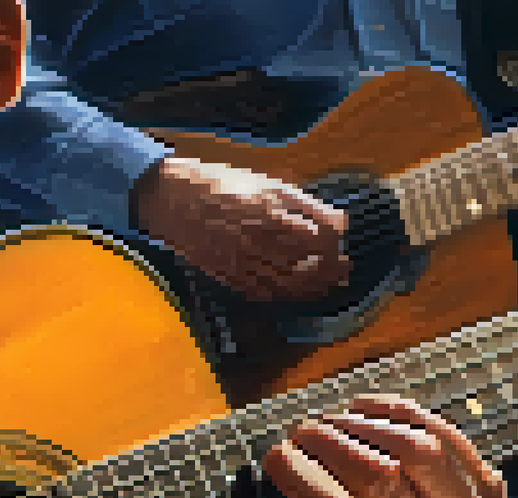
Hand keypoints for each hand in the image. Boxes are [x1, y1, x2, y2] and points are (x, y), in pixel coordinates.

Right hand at [132, 156, 350, 301]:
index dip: (336, 240)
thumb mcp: (265, 183)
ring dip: (315, 286)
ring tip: (329, 283)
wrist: (171, 200)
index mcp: (271, 211)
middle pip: (310, 264)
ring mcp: (244, 262)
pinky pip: (266, 294)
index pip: (320, 235)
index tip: (343, 238)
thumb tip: (340, 222)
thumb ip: (303, 204)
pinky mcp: (230, 277)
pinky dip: (287, 295)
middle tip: (345, 267)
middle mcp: (259, 240)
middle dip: (333, 268)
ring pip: (291, 284)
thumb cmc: (221, 185)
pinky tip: (298, 291)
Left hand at [252, 395, 510, 497]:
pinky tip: (279, 462)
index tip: (360, 406)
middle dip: (367, 425)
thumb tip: (383, 412)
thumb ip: (415, 473)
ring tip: (300, 436)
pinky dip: (302, 475)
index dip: (402, 414)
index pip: (450, 447)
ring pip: (381, 477)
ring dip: (332, 442)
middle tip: (321, 422)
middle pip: (424, 455)